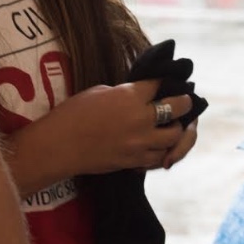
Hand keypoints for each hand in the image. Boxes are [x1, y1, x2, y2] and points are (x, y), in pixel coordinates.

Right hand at [48, 81, 192, 174]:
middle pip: (178, 108)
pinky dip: (163, 151)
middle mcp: (141, 119)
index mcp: (131, 96)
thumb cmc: (73, 114)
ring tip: (173, 126)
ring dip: (176, 130)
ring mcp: (140, 142)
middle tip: (183, 102)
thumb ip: (124, 93)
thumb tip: (138, 96)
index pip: (160, 84)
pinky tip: (159, 146)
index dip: (165, 81)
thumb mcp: (99, 92)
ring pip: (174, 137)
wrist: (59, 146)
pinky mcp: (134, 161)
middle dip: (184, 103)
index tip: (168, 82)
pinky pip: (159, 157)